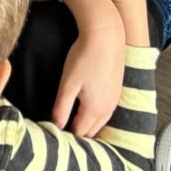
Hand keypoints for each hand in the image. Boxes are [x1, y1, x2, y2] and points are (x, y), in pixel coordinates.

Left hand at [51, 16, 125, 136]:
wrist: (106, 34)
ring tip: (72, 120)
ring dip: (87, 125)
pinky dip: (96, 115)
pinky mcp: (117, 90)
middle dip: (78, 133)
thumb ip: (62, 108)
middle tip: (61, 128)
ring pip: (100, 122)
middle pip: (91, 131)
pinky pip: (106, 111)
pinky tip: (86, 107)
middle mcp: (108, 108)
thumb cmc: (84, 56)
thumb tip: (56, 128)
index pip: (79, 134)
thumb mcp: (68, 83)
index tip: (53, 134)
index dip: (66, 136)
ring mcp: (114, 99)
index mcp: (94, 109)